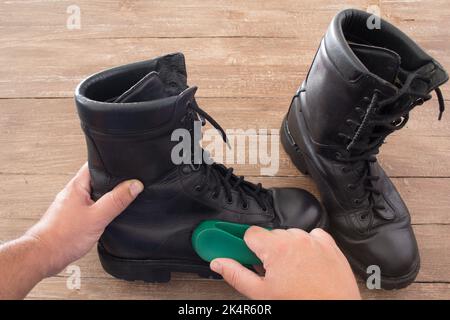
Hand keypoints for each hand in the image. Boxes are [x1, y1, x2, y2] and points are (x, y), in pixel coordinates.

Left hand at [25, 163, 143, 276]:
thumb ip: (117, 200)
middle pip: (95, 180)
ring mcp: (70, 205)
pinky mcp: (71, 217)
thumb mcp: (98, 216)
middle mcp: (72, 193)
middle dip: (111, 183)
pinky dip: (98, 210)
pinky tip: (103, 219)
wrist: (44, 256)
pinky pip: (88, 208)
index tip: (125, 167)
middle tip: (125, 187)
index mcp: (77, 186)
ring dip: (104, 198)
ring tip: (115, 204)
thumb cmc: (63, 237)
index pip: (95, 165)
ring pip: (92, 195)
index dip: (111, 164)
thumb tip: (134, 185)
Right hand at [210, 227, 360, 299]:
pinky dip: (306, 247)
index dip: (246, 246)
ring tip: (291, 272)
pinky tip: (306, 265)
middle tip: (271, 272)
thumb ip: (236, 274)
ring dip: (287, 249)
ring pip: (290, 235)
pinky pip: (311, 236)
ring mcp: (314, 240)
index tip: (244, 253)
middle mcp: (296, 238)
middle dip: (267, 251)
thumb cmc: (302, 304)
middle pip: (270, 235)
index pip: (250, 233)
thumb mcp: (261, 294)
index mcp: (277, 248)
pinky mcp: (329, 244)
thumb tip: (219, 263)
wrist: (334, 311)